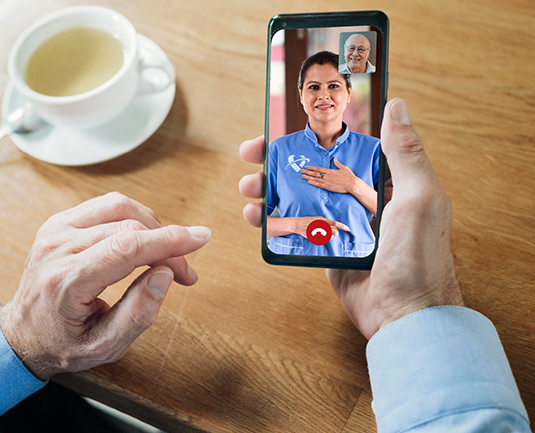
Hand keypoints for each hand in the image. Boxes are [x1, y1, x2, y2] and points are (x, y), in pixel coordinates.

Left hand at [0, 192, 210, 379]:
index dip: (168, 240)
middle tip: (184, 274)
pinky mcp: (58, 222)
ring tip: (164, 255)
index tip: (201, 238)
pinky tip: (141, 241)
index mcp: (64, 281)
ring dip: (152, 226)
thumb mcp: (104, 346)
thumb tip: (165, 274)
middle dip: (167, 245)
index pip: (125, 248)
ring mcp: (54, 230)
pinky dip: (133, 218)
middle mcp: (55, 248)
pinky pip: (106, 206)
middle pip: (128, 227)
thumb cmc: (63, 343)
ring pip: (119, 207)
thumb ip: (138, 313)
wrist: (22, 334)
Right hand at [239, 99, 462, 338]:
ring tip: (248, 186)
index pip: (342, 147)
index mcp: (385, 183)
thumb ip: (406, 153)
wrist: (405, 317)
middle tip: (251, 153)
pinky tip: (255, 217)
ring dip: (269, 189)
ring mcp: (341, 225)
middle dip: (278, 160)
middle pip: (311, 170)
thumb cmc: (419, 258)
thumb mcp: (418, 198)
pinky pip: (294, 229)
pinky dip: (272, 222)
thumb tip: (397, 105)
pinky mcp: (326, 250)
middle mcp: (361, 200)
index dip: (311, 135)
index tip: (284, 125)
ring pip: (297, 198)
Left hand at [301, 158, 359, 193]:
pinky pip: (319, 185)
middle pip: (315, 173)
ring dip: (308, 177)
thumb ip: (338, 163)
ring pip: (316, 179)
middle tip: (300, 170)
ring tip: (302, 176)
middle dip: (307, 172)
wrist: (353, 184)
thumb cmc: (349, 176)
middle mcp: (328, 175)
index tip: (306, 166)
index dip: (312, 168)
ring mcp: (328, 181)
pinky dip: (313, 183)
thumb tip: (334, 158)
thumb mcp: (344, 168)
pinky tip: (308, 182)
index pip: (319, 168)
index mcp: (331, 171)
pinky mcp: (329, 187)